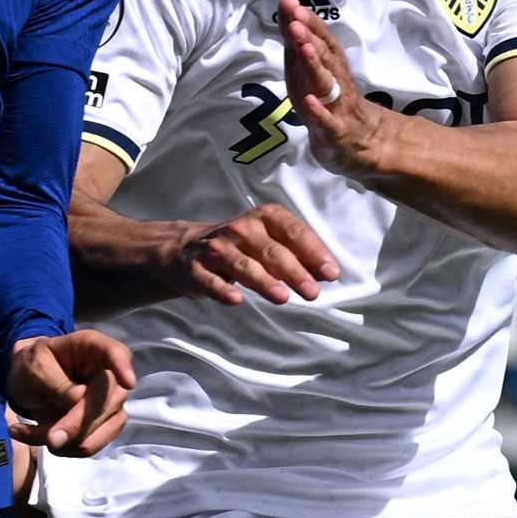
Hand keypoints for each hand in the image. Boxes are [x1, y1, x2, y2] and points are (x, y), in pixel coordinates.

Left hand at [3, 327, 134, 454]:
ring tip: (25, 431)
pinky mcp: (103, 427)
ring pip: (97, 432)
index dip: (123, 367)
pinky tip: (30, 435)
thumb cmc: (35, 364)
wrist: (30, 379)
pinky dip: (58, 448)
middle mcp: (109, 375)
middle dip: (74, 425)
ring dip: (61, 441)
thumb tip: (78, 399)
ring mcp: (111, 403)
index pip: (116, 352)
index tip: (128, 382)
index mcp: (93, 348)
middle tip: (42, 435)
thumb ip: (53, 380)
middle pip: (105, 405)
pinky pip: (86, 446)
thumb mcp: (34, 365)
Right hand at [158, 201, 347, 305]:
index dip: (313, 252)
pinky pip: (210, 280)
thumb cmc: (240, 247)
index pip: (293, 233)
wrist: (185, 248)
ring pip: (244, 265)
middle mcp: (241, 229)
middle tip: (313, 293)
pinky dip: (222, 289)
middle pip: (272, 251)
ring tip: (282, 298)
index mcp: (264, 217)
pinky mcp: (195, 268)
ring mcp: (217, 248)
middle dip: (294, 272)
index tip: (330, 273)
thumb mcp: (268, 241)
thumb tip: (326, 274)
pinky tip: (236, 300)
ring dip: (264, 281)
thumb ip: (297, 254)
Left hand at [276, 0, 403, 185]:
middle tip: (295, 20)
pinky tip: (308, 101)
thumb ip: (300, 44)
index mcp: (331, 67)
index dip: (309, 23)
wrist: (361, 142)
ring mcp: (337, 107)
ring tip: (303, 48)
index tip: (293, 4)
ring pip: (326, 85)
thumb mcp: (312, 72)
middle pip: (325, 58)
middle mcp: (336, 83)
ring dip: (315, 66)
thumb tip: (288, 10)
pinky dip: (318, 111)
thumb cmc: (331, 101)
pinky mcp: (336, 132)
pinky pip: (327, 122)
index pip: (322, 41)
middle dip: (310, 38)